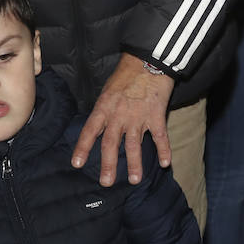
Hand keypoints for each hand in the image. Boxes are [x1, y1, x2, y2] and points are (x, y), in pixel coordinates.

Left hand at [71, 53, 173, 186]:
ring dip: (135, 164)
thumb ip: (105, 109)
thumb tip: (99, 126)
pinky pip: (160, 136)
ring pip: (134, 145)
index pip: (89, 131)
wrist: (149, 61)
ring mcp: (138, 117)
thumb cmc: (127, 73)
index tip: (77, 164)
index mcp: (104, 108)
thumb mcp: (108, 90)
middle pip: (111, 145)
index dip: (82, 148)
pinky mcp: (156, 115)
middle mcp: (119, 116)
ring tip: (135, 180)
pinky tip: (166, 163)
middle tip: (106, 182)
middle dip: (108, 165)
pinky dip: (164, 150)